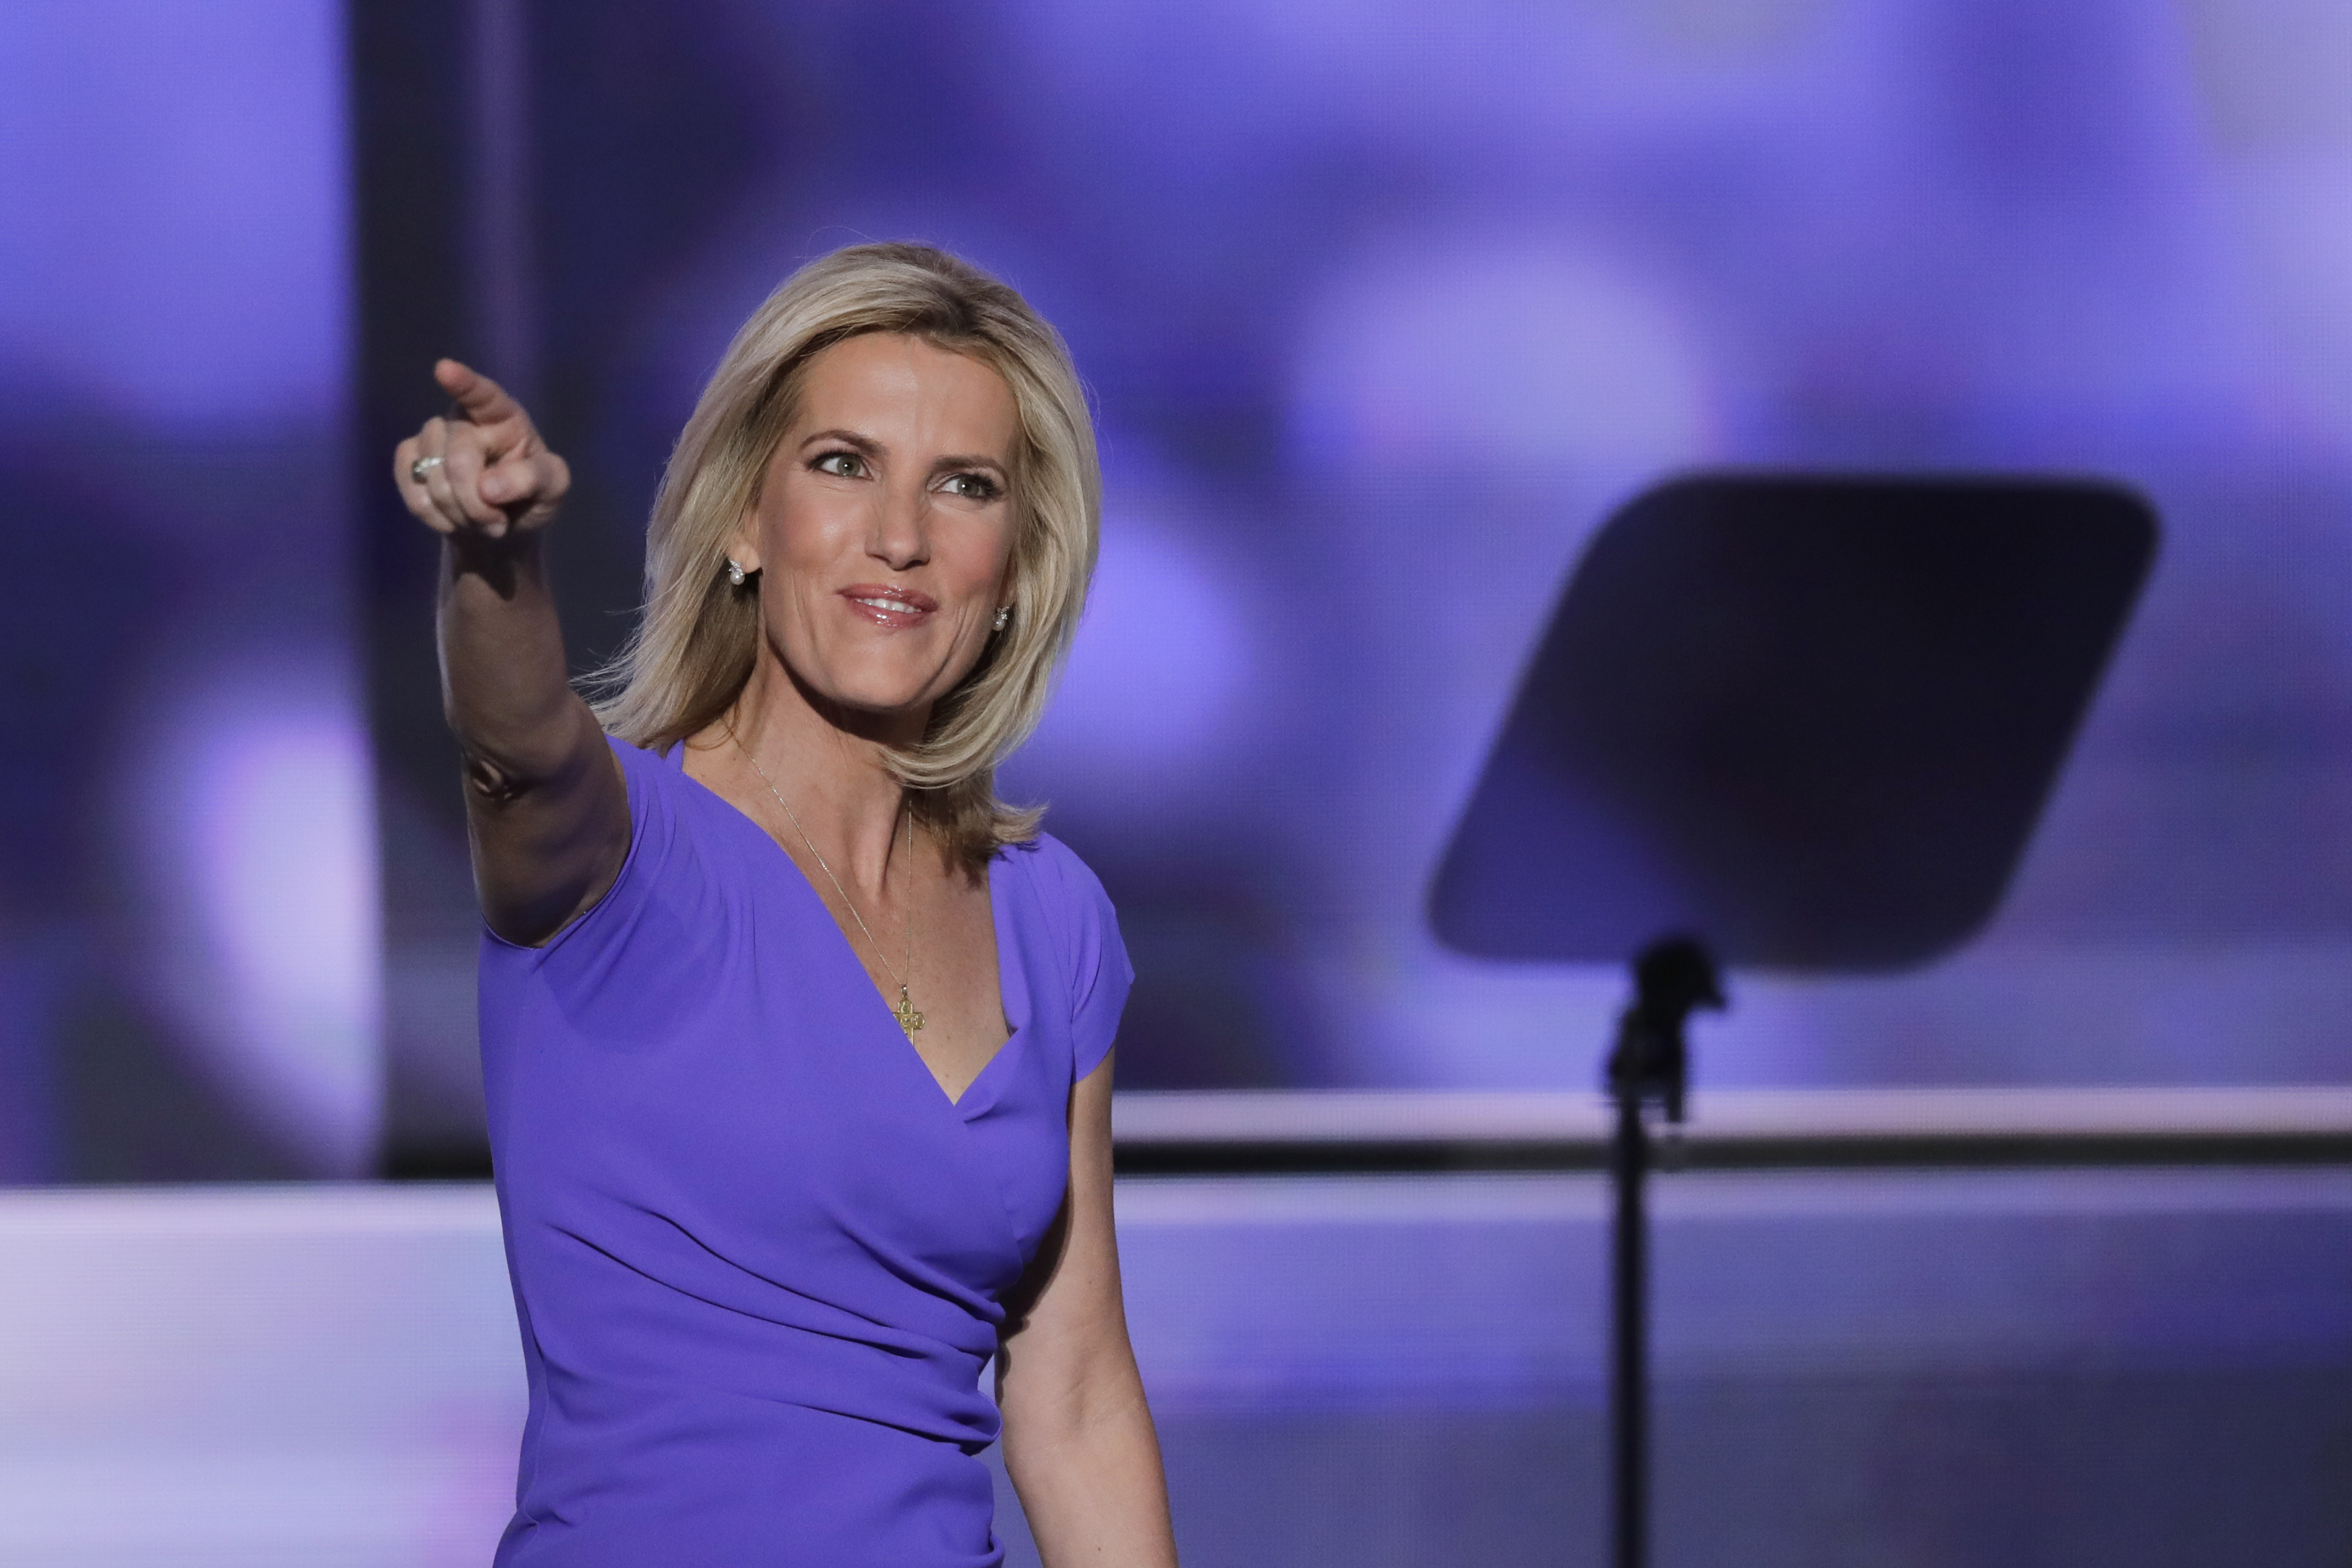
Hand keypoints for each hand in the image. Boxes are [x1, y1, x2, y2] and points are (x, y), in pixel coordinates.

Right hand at [393, 359, 571, 541]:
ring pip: (433, 479)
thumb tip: (488, 487)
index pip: (483, 395)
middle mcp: (463, 419)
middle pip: (459, 458)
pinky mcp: (408, 461)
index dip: (463, 383)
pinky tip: (455, 520)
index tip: (445, 369)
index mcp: (503, 415)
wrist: (500, 525)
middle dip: (477, 502)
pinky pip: (414, 494)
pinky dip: (437, 518)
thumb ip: (533, 479)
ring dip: (461, 514)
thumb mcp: (553, 487)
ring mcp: (432, 437)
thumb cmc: (532, 496)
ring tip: (481, 519)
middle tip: (498, 524)